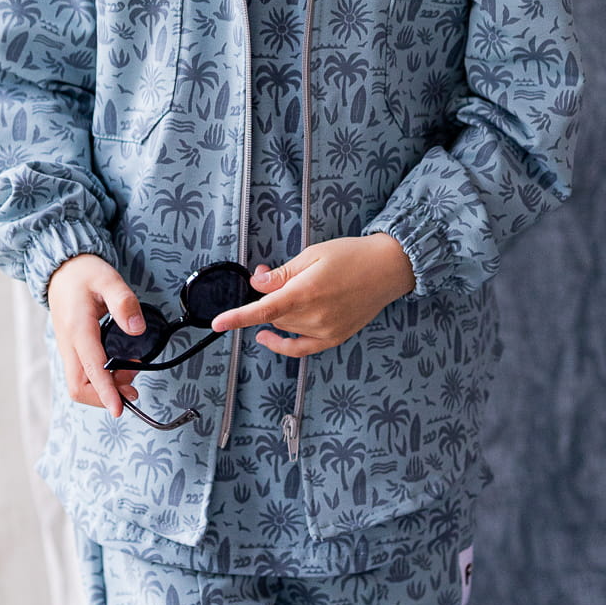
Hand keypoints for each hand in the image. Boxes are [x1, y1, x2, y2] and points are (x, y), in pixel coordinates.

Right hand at [45, 253, 143, 416]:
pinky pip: (82, 375)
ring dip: (104, 388)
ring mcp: (68, 349)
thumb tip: (136, 329)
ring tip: (130, 372)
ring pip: (80, 384)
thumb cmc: (83, 273)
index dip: (106, 393)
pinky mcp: (72, 350)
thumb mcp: (108, 279)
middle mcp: (69, 344)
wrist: (61, 269)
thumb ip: (124, 302)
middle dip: (104, 396)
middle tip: (132, 387)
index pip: (91, 370)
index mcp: (78, 329)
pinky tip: (118, 369)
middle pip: (79, 387)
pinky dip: (100, 380)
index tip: (119, 409)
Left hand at [210, 233, 415, 357]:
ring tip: (291, 290)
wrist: (388, 269)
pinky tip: (269, 337)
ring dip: (278, 313)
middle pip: (273, 316)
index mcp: (307, 292)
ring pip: (285, 328)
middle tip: (270, 275)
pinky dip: (283, 345)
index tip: (217, 323)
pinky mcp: (334, 338)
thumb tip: (256, 283)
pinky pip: (301, 349)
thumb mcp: (312, 255)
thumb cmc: (352, 256)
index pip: (264, 309)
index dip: (238, 317)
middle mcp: (315, 316)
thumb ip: (281, 273)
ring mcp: (326, 331)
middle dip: (266, 297)